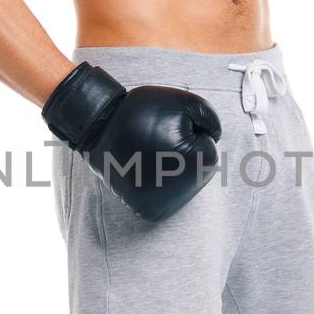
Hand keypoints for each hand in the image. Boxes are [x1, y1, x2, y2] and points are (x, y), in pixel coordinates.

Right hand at [43, 63, 221, 221]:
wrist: (98, 128)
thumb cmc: (143, 113)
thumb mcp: (184, 101)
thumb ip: (210, 117)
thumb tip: (215, 138)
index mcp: (193, 165)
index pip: (209, 149)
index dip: (192, 133)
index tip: (167, 129)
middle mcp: (180, 192)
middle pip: (200, 171)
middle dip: (187, 153)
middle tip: (158, 141)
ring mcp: (163, 205)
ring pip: (184, 184)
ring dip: (174, 168)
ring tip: (151, 154)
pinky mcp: (149, 212)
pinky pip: (167, 196)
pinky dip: (160, 182)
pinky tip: (146, 169)